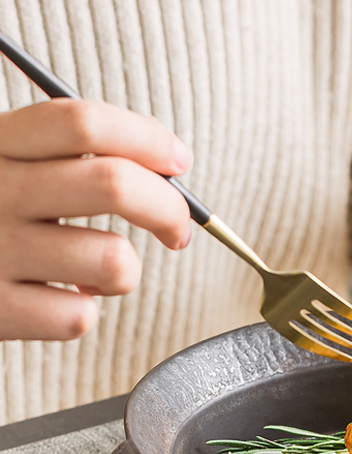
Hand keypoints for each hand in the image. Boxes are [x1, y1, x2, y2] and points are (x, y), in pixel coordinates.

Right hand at [0, 99, 192, 340]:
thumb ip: (58, 158)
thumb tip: (161, 170)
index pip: (81, 122)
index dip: (146, 139)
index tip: (178, 161)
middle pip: (112, 185)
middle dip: (170, 209)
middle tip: (177, 229)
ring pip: (113, 260)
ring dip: (124, 272)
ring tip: (98, 273)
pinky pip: (79, 316)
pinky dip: (82, 312)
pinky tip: (56, 300)